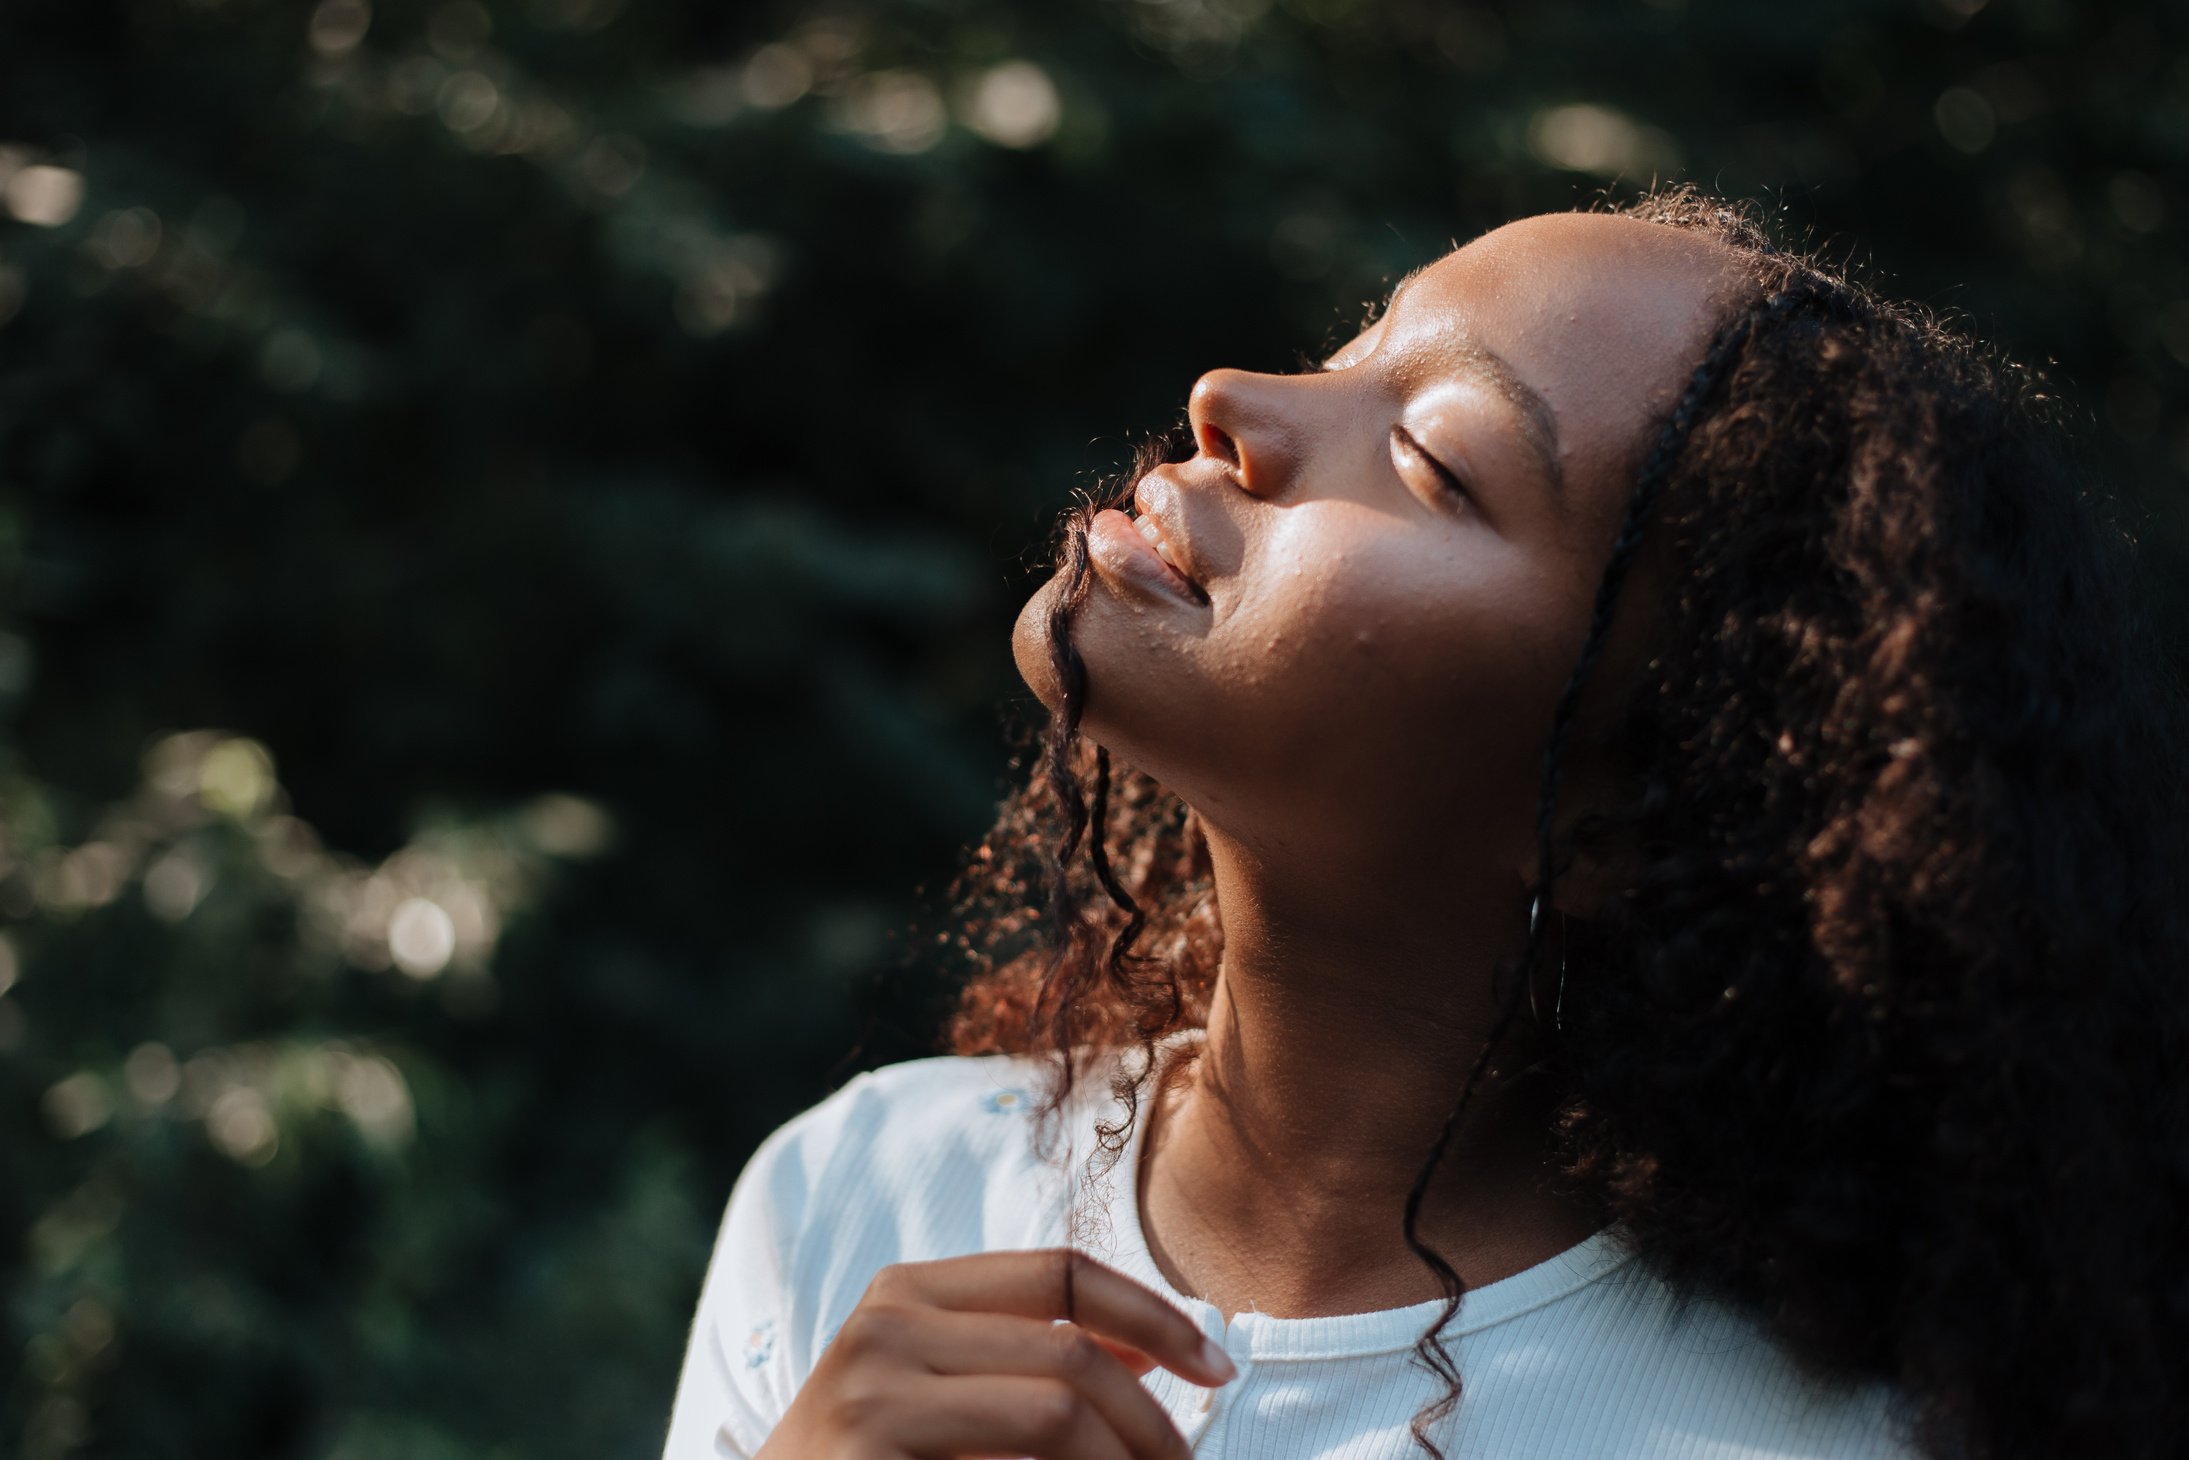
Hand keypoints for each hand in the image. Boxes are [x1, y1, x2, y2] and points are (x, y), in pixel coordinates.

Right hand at [754, 1248, 1234, 1459]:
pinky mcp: (871, 1459)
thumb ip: (1028, 1357)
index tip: (1217, 1369)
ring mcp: (871, 1396)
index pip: (1063, 1270)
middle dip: (1153, 1420)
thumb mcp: (935, 1391)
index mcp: (908, 1290)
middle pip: (1072, 1353)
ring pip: (1058, 1415)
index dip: (1155, 1314)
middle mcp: (885, 1326)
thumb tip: (1161, 1352)